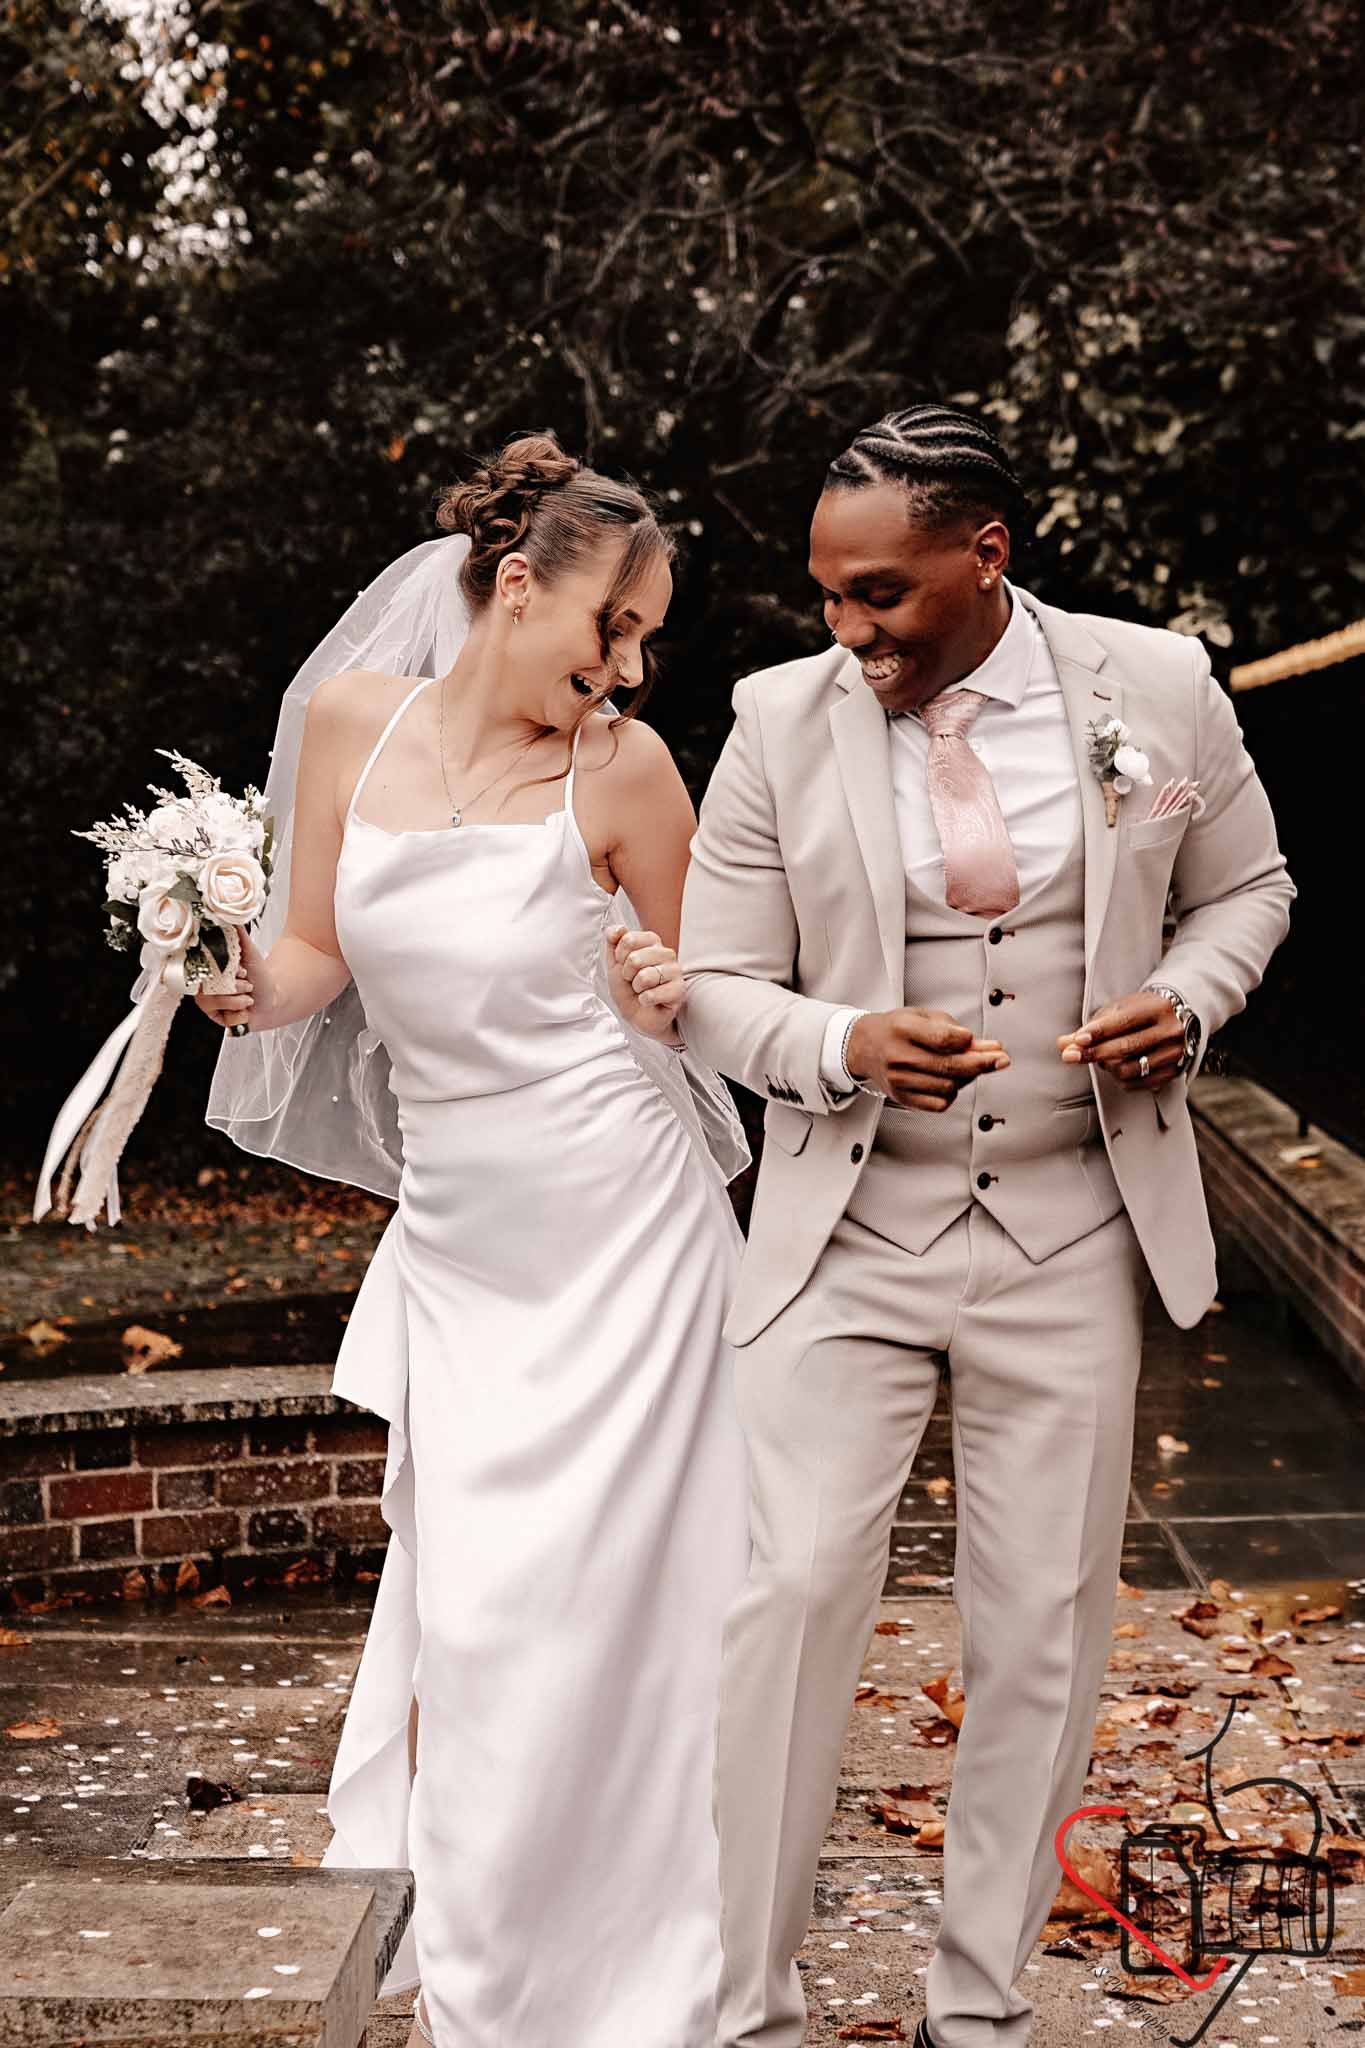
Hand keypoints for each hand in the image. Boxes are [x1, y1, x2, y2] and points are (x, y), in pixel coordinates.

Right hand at [193, 927, 266, 1033]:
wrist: (272, 997)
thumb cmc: (259, 976)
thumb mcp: (249, 952)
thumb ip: (238, 935)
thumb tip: (230, 918)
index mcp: (208, 969)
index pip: (201, 969)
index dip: (222, 972)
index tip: (239, 971)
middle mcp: (203, 987)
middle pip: (207, 987)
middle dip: (234, 986)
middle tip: (247, 984)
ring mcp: (209, 1004)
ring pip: (215, 1003)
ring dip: (238, 1000)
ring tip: (248, 997)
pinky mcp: (217, 1019)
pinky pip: (223, 1018)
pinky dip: (239, 1014)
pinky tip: (245, 1010)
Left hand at [606, 925, 684, 1041]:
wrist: (637, 1014)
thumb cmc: (628, 988)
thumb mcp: (614, 963)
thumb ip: (614, 942)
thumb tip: (617, 929)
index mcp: (651, 942)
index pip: (628, 939)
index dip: (619, 956)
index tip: (624, 965)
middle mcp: (666, 953)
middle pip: (635, 958)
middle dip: (627, 975)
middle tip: (633, 981)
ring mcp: (675, 971)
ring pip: (645, 976)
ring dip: (637, 988)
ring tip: (642, 990)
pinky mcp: (679, 990)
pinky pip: (652, 994)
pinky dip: (645, 1000)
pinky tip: (649, 1000)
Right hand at [846, 1007, 1009, 1111]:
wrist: (864, 1047)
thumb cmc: (897, 1029)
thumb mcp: (923, 1017)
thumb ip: (954, 1030)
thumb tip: (988, 1047)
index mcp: (903, 1029)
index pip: (942, 1038)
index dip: (966, 1041)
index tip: (980, 1040)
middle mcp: (899, 1056)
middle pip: (949, 1066)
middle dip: (982, 1064)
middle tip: (1001, 1059)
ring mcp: (899, 1081)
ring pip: (948, 1087)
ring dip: (967, 1078)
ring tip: (969, 1067)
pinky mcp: (902, 1098)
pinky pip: (939, 1104)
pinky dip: (952, 1093)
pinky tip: (952, 1082)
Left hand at [1057, 991, 1185, 1088]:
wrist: (1180, 1019)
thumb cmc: (1144, 1012)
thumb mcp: (1120, 1010)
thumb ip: (1092, 1026)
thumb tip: (1064, 1044)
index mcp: (1158, 1007)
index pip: (1124, 1021)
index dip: (1099, 1032)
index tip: (1078, 1040)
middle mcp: (1171, 1030)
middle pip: (1127, 1047)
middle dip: (1095, 1053)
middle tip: (1071, 1056)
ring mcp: (1175, 1053)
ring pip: (1130, 1068)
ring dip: (1107, 1066)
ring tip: (1101, 1058)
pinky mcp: (1174, 1071)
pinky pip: (1138, 1083)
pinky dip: (1120, 1078)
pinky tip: (1115, 1068)